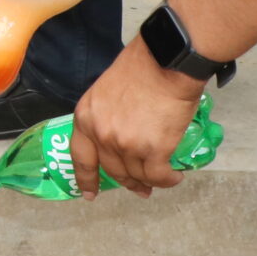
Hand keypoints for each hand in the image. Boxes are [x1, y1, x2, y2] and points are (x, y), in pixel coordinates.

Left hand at [69, 35, 206, 199]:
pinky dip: (167, 180)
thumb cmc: (141, 67)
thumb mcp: (106, 89)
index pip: (81, 156)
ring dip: (150, 182)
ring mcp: (126, 144)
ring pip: (137, 175)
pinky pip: (158, 176)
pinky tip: (175, 176)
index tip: (89, 194)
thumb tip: (119, 131)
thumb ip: (106, 114)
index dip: (85, 178)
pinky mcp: (153, 150)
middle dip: (128, 182)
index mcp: (86, 117)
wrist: (166, 61)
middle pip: (112, 170)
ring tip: (165, 178)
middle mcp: (102, 134)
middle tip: (141, 189)